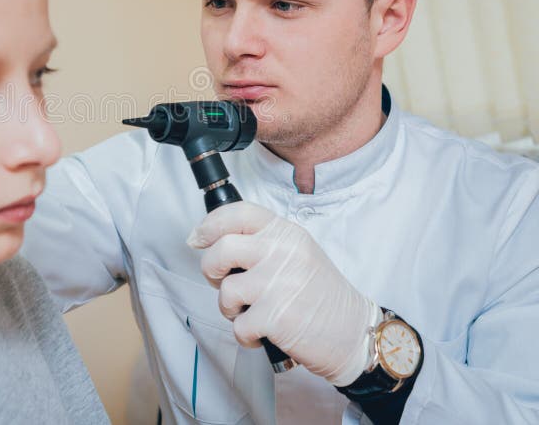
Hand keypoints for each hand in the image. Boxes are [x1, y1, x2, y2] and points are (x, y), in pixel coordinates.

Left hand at [187, 201, 380, 386]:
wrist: (353, 332)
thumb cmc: (320, 294)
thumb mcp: (297, 252)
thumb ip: (263, 243)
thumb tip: (214, 242)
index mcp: (285, 233)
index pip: (238, 213)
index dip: (209, 225)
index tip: (197, 238)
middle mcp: (282, 252)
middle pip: (221, 250)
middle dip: (211, 270)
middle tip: (221, 281)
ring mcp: (278, 284)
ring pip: (225, 291)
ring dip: (230, 308)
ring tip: (251, 312)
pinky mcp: (276, 317)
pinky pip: (238, 326)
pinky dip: (245, 335)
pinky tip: (263, 333)